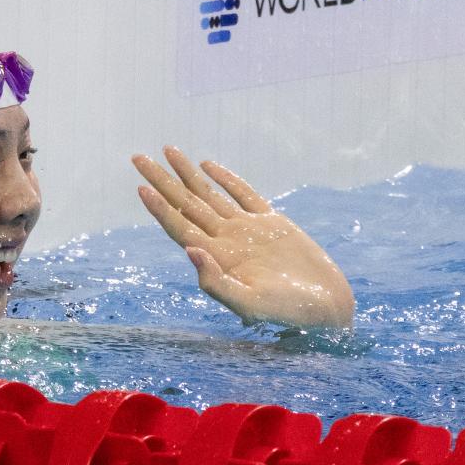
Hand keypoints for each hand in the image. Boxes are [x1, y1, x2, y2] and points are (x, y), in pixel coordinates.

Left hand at [132, 147, 354, 328]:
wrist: (327, 312)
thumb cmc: (289, 314)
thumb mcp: (250, 305)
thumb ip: (217, 282)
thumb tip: (189, 250)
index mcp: (218, 258)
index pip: (180, 226)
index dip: (159, 207)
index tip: (140, 186)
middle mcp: (226, 241)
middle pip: (186, 204)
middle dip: (162, 180)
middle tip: (137, 158)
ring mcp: (247, 231)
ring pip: (210, 194)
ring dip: (186, 174)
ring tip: (167, 150)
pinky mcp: (272, 224)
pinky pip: (243, 194)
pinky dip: (225, 179)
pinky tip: (207, 166)